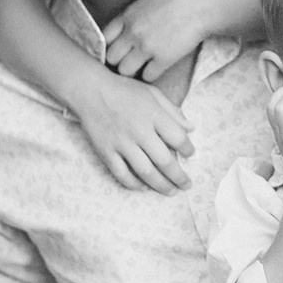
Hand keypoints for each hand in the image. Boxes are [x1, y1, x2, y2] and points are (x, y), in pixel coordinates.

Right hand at [72, 67, 193, 192]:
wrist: (90, 90)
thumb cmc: (125, 91)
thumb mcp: (153, 93)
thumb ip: (173, 111)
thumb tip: (191, 128)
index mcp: (154, 115)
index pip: (178, 138)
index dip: (188, 150)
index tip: (190, 155)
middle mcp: (139, 131)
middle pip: (165, 161)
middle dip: (179, 177)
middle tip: (187, 185)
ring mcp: (122, 143)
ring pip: (145, 172)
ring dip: (161, 185)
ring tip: (171, 191)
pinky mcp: (106, 151)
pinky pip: (121, 174)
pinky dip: (134, 184)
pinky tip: (143, 187)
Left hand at [103, 0, 213, 81]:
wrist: (200, 7)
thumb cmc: (174, 2)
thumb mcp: (145, 2)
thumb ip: (128, 17)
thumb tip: (114, 35)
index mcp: (127, 17)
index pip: (103, 39)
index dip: (108, 46)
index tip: (116, 50)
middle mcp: (133, 32)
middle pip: (111, 58)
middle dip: (118, 61)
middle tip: (128, 61)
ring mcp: (148, 47)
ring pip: (125, 71)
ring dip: (132, 70)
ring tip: (141, 66)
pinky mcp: (164, 59)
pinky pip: (147, 76)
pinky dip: (150, 75)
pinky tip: (156, 67)